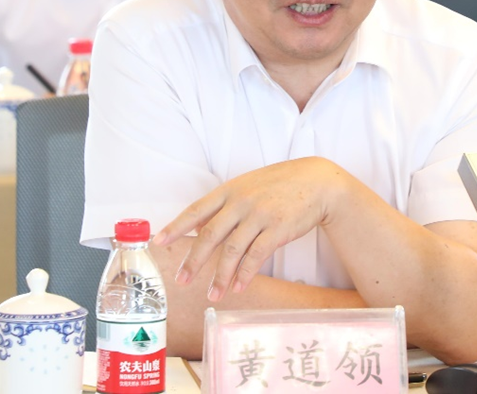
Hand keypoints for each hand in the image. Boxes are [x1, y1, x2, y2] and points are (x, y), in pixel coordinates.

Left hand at [153, 157, 348, 300]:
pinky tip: (238, 287)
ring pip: (232, 250)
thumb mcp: (247, 186)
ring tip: (213, 294)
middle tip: (181, 279)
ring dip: (221, 276)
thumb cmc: (279, 185)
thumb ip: (223, 205)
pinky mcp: (277, 229)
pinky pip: (256, 256)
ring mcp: (259, 215)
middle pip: (210, 235)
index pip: (195, 210)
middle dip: (194, 260)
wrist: (317, 182)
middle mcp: (241, 202)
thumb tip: (198, 229)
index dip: (176, 227)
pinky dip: (245, 275)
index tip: (159, 243)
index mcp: (229, 190)